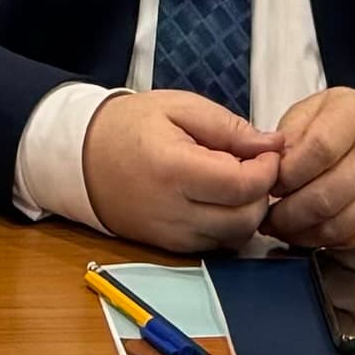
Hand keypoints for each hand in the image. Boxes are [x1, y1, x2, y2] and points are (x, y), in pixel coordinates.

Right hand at [83, 89, 283, 252]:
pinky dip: (228, 225)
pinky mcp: (169, 247)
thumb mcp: (180, 107)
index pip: (243, 186)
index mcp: (175, 170)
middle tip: (255, 166)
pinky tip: (218, 199)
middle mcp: (172, 211)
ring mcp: (170, 235)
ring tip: (235, 181)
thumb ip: (230, 127)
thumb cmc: (128, 127)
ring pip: (234, 238)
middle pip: (245, 219)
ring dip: (247, 212)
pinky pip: (215, 245)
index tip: (268, 151)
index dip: (268, 169)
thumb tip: (273, 145)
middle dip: (262, 193)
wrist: (81, 157)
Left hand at [262, 89, 354, 248]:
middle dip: (286, 212)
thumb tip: (269, 166)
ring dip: (299, 232)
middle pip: (324, 197)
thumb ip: (289, 134)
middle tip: (267, 213)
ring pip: (334, 226)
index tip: (271, 181)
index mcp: (354, 120)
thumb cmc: (351, 124)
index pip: (318, 149)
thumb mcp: (315, 109)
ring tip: (281, 224)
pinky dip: (320, 240)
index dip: (288, 172)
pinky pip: (348, 240)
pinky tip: (306, 229)